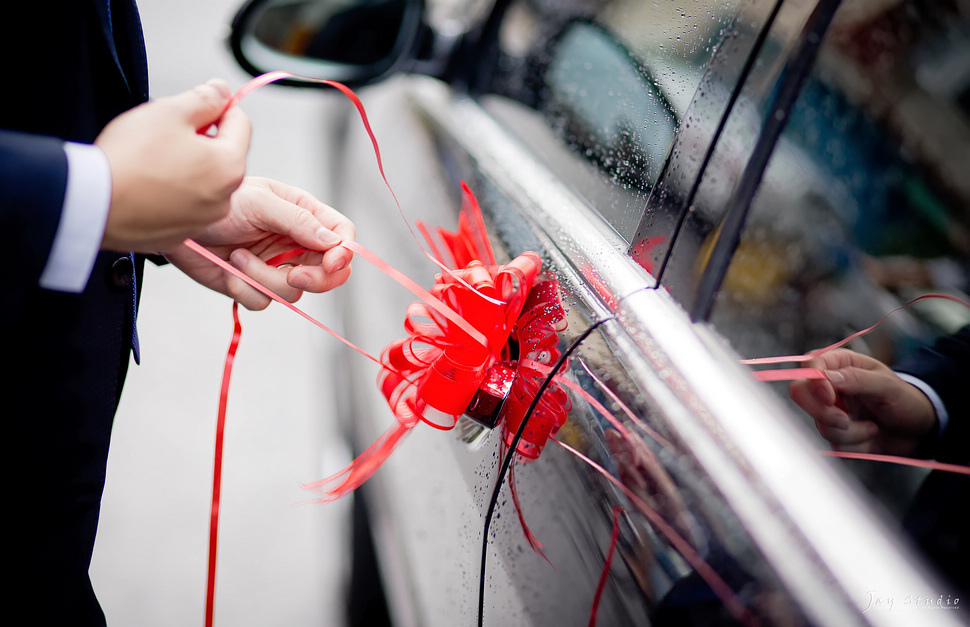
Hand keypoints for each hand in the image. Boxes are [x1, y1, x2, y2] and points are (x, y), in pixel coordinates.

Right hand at [96, 80, 250, 252]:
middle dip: (200, 139)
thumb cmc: (131, 158)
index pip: (240, 123)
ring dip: (186, 167)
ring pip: (203, 181)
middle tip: (166, 134)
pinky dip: (171, 192)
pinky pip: (183, 205)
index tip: (197, 105)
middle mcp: (224, 199)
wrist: (94, 202)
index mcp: (230, 166)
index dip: (219, 107)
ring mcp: (202, 220)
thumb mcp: (170, 111)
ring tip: (152, 161)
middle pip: (222, 154)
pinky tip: (146, 185)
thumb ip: (205, 98)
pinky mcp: (179, 234)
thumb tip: (221, 91)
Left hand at [162, 177, 354, 309]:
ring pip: (294, 292)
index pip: (342, 236)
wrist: (175, 221)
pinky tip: (228, 269)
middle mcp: (295, 243)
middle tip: (293, 275)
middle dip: (315, 279)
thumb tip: (333, 242)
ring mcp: (276, 267)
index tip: (331, 262)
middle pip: (330, 274)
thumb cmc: (218, 201)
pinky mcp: (253, 286)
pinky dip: (245, 288)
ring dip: (264, 278)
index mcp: (304, 215)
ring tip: (238, 256)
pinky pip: (264, 301)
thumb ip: (298, 221)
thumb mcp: (259, 202)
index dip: (344, 252)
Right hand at [789, 349, 937, 455]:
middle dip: (823, 413)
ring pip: (821, 426)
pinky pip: (835, 446)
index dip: (814, 382)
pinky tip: (871, 437)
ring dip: (851, 433)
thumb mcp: (887, 385)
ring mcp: (831, 412)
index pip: (810, 366)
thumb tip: (828, 378)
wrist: (920, 429)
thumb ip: (857, 379)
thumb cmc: (905, 398)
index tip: (830, 397)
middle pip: (800, 394)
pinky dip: (856, 446)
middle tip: (845, 421)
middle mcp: (829, 387)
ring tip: (873, 427)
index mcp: (840, 365)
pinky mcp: (837, 435)